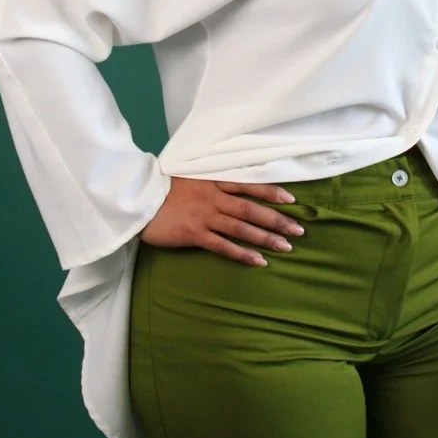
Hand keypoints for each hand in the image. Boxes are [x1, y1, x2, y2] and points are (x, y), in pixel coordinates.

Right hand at [139, 178, 304, 264]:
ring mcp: (205, 216)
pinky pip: (223, 246)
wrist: (138, 199)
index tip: (292, 199)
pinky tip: (259, 262)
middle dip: (277, 219)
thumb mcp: (189, 175)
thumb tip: (231, 182)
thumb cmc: (163, 187)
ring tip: (286, 247)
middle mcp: (214, 198)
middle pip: (251, 208)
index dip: (271, 192)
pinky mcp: (195, 234)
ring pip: (242, 228)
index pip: (248, 185)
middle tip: (299, 229)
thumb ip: (210, 180)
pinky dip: (243, 254)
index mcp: (213, 181)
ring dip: (266, 237)